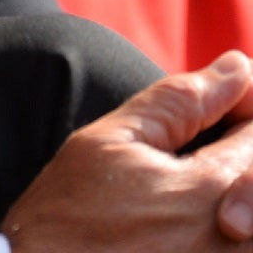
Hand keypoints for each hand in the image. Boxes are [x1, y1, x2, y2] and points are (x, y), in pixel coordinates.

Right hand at [5, 52, 252, 251]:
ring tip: (177, 197)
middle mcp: (238, 239)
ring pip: (252, 214)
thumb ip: (178, 102)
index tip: (207, 116)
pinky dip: (230, 231)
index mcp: (212, 189)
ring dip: (235, 194)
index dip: (242, 109)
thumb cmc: (66, 221)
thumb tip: (238, 66)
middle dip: (240, 154)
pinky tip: (179, 231)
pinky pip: (239, 242)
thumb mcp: (107, 145)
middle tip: (189, 158)